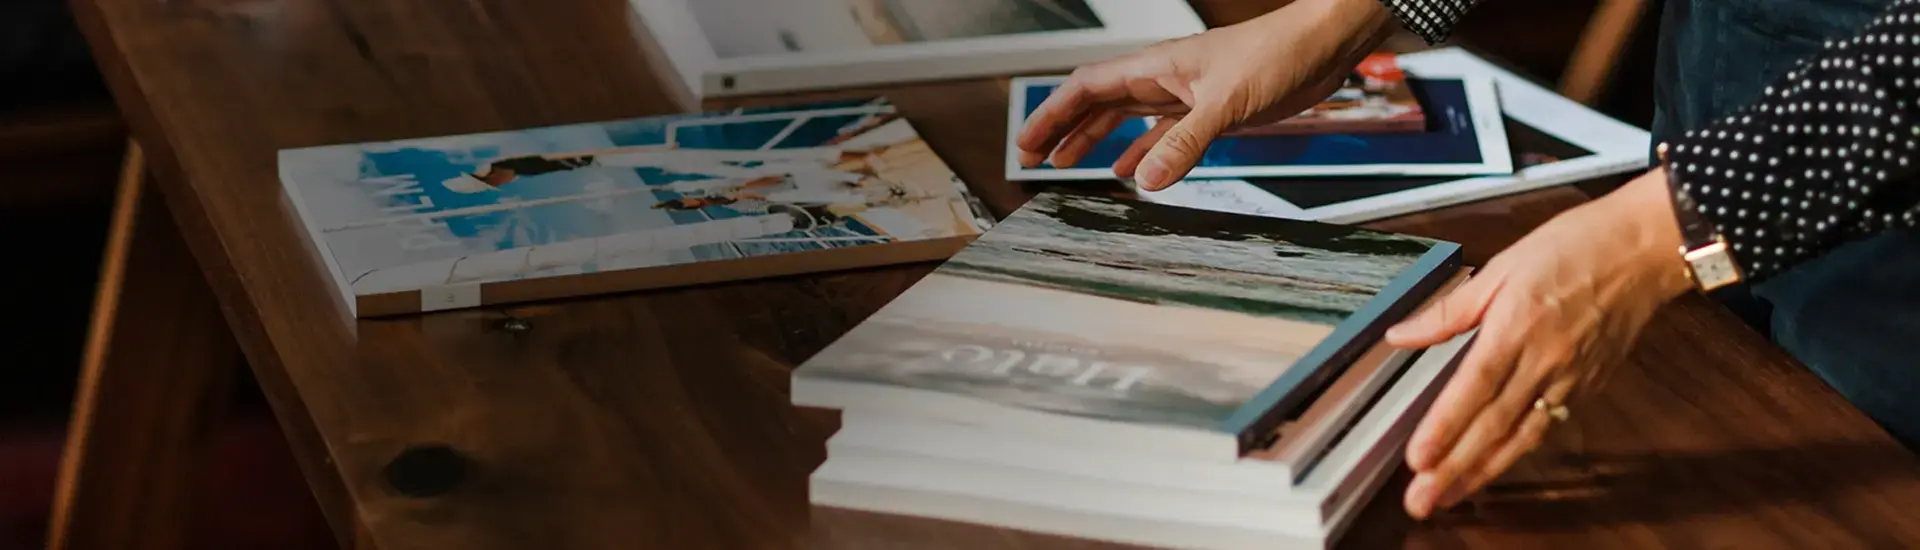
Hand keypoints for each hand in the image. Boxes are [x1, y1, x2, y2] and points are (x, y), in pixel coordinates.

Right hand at [1012, 0, 1392, 189]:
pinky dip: (1141, 153)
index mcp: (1155, 67)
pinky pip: (1161, 133)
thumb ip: (1185, 143)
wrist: (1321, 47)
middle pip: (1097, 104)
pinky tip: (1132, 173)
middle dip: (1062, 129)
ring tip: (1066, 166)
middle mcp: (1162, 79)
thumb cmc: (1276, 54)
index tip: (1028, 142)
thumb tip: (1146, 182)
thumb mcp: (1226, 103)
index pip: (1086, 87)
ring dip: (1094, 141)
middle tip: (1033, 158)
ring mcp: (1184, 95)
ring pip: (1124, 119)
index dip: (1053, 114)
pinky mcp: (1208, 111)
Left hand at [1385, 172, 1697, 517]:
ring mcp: (1569, 378)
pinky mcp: (1587, 386)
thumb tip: (1401, 334)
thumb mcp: (1501, 267)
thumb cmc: (1573, 248)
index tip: (1418, 459)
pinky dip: (1518, 453)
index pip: (1475, 387)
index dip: (1445, 426)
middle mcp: (1544, 360)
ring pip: (1522, 436)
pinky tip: (1493, 469)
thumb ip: (1450, 311)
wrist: (1644, 252)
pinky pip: (1547, 427)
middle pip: (1494, 424)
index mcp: (1517, 327)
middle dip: (1455, 467)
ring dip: (1483, 471)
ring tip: (1450, 497)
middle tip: (1422, 500)